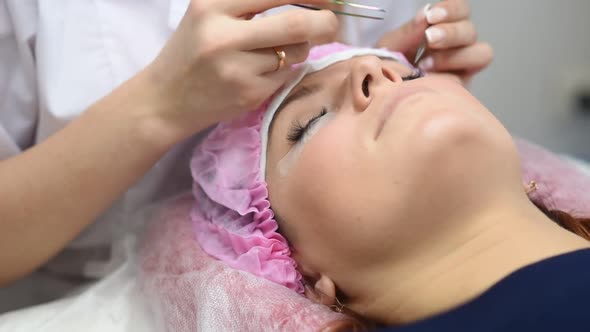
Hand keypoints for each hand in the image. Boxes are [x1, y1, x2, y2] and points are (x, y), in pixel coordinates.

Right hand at [147, 0, 337, 140]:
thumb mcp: (208, 14)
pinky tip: (260, 73)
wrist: (165, 100)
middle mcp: (222, 35)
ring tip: (274, 52)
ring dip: (299, 49)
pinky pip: (286, 76)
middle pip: (295, 24)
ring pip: (294, 52)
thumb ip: (248, 3)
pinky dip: (284, 71)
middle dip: (324, 22)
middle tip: (332, 23)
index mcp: (211, 5)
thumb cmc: (191, 52)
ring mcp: (236, 68)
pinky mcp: (248, 94)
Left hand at [375, 0, 492, 84]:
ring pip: (481, 51)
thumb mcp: (390, 48)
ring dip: (455, 55)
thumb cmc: (387, 73)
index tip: (430, 17)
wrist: (382, 101)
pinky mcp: (464, 87)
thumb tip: (425, 14)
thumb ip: (408, 32)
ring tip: (425, 65)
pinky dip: (456, 70)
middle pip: (470, 29)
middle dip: (450, 32)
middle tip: (429, 39)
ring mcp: (462, 68)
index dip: (450, 9)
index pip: (458, 10)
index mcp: (439, 29)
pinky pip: (475, 74)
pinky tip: (434, 77)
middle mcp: (455, 46)